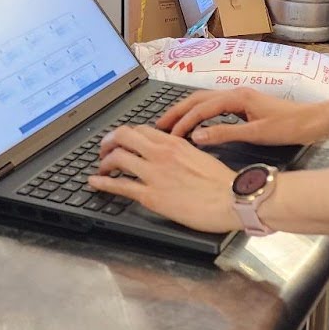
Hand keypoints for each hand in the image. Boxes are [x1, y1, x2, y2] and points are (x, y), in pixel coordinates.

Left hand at [89, 124, 235, 231]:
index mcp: (174, 143)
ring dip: (104, 161)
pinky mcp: (151, 195)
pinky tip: (95, 182)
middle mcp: (160, 153)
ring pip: (117, 157)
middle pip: (123, 136)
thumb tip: (172, 158)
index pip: (142, 130)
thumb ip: (182, 153)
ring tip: (101, 167)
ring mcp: (154, 174)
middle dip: (109, 142)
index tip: (123, 141)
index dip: (127, 134)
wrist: (233, 199)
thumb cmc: (224, 182)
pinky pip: (120, 185)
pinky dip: (103, 182)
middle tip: (104, 150)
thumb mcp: (201, 156)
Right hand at [155, 87, 328, 148]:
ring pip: (205, 101)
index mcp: (237, 97)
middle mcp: (235, 93)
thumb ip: (225, 134)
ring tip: (171, 125)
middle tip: (159, 126)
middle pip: (198, 99)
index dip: (184, 122)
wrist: (314, 120)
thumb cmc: (289, 127)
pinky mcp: (244, 104)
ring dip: (187, 111)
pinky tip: (195, 124)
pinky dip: (200, 113)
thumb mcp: (257, 133)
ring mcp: (240, 97)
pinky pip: (215, 106)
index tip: (169, 136)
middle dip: (177, 111)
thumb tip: (196, 137)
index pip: (201, 108)